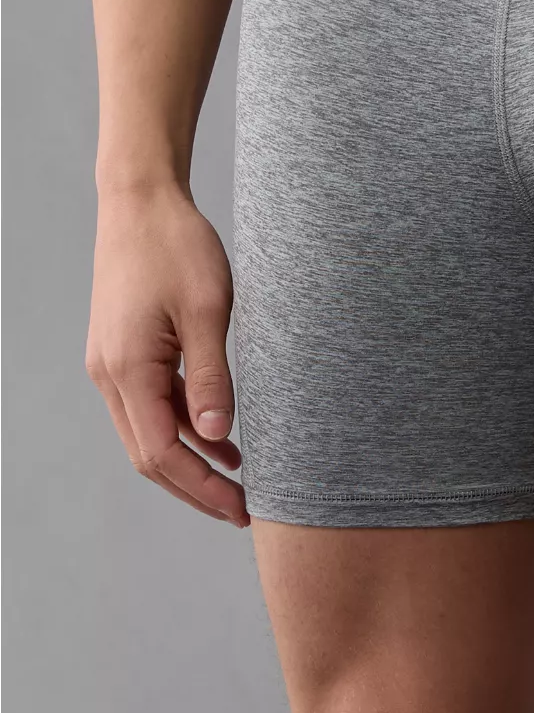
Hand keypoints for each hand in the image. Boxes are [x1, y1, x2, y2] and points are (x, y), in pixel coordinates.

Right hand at [86, 185, 248, 524]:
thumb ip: (213, 376)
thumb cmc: (177, 247)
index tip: (242, 508)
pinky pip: (153, 404)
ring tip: (240, 481)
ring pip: (150, 433)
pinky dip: (186, 426)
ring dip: (192, 460)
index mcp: (128, 370)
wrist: (141, 201)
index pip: (162, 453)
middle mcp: (110, 375)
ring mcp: (114, 364)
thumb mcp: (207, 310)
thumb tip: (217, 437)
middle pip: (150, 455)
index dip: (201, 488)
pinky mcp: (125, 351)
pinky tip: (222, 437)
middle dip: (195, 487)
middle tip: (243, 510)